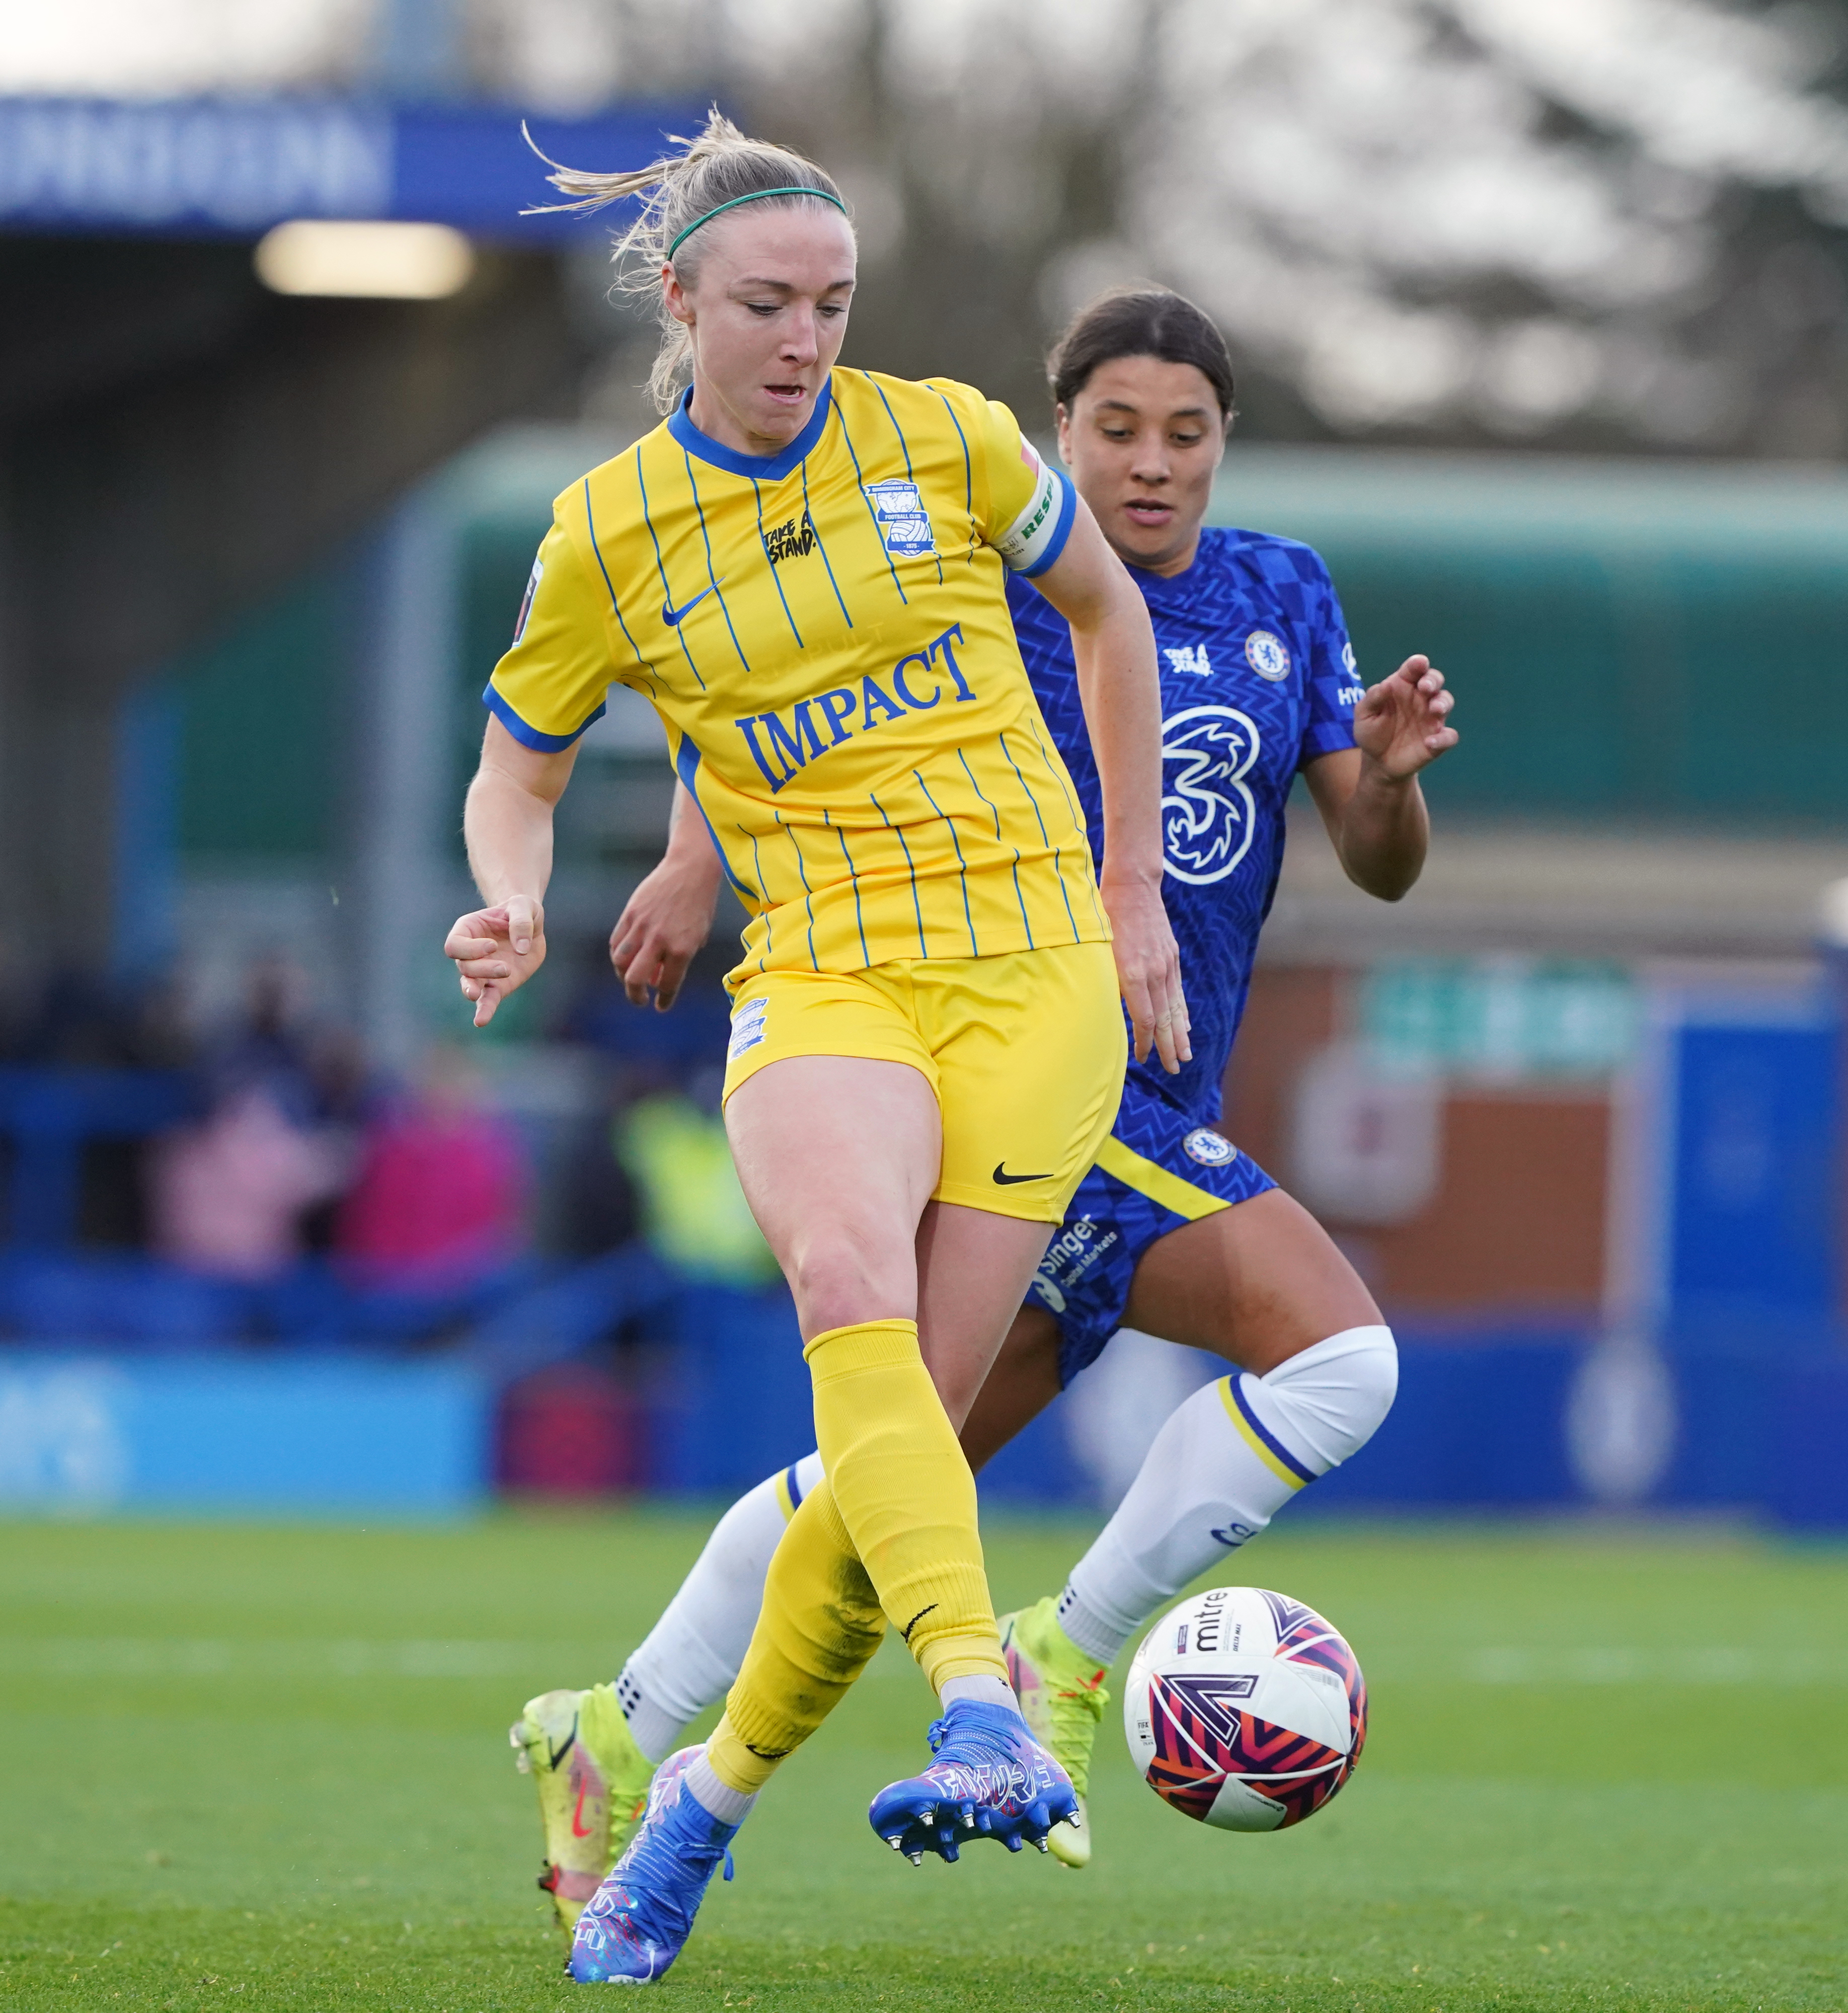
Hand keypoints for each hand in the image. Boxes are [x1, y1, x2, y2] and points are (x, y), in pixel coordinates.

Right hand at [445, 895, 546, 1028]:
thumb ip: (521, 922)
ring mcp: (482, 971)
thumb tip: (521, 948)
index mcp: (468, 930)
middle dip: (481, 970)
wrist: (531, 924)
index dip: (470, 949)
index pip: (455, 944)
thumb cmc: (521, 910)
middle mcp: (470, 953)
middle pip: (463, 967)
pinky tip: (480, 1021)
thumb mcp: (524, 906)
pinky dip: (484, 1010)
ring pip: (470, 985)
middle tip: (505, 968)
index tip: (493, 946)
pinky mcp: (498, 985)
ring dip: (476, 990)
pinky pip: (488, 1000)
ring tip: (479, 995)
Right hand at [610, 852, 720, 1008]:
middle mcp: (659, 940)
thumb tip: (657, 979)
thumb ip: (680, 959)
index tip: (661, 1006)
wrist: (690, 869)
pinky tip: (625, 959)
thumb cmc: (700, 904)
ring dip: (623, 976)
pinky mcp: (630, 914)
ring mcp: (642, 927)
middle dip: (635, 996)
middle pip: (635, 979)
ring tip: (631, 979)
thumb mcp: (698, 935)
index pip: (668, 985)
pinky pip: (616, 942)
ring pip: (620, 962)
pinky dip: (618, 956)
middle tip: (640, 1000)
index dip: (664, 1000)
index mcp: (682, 948)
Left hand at [1101, 871, 1189, 1073]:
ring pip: (1176, 1007)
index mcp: (1133, 974)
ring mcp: (1166, 965)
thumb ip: (1107, 982)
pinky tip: (1185, 1026)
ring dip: (1181, 1035)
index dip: (1145, 1042)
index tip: (1142, 1058)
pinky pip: (1178, 991)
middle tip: (1174, 1069)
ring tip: (1186, 1056)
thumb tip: (1111, 1011)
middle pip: (1166, 1019)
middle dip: (1169, 1047)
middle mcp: (1154, 973)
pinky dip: (1182, 1011)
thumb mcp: (1099, 951)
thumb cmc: (1106, 917)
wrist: (1133, 886)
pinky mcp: (1171, 957)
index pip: (1144, 1019)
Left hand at [1353, 655, 1457, 779]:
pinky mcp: (1438, 739)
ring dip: (1443, 703)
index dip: (1418, 664)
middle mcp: (1421, 698)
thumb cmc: (1371, 732)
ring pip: (1446, 702)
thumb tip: (1386, 685)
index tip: (1420, 663)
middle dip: (1433, 680)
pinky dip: (1444, 738)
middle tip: (1425, 687)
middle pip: (1434, 680)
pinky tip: (1430, 742)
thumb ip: (1373, 698)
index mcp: (1403, 686)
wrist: (1377, 762)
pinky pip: (1449, 736)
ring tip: (1435, 709)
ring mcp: (1431, 717)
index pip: (1413, 669)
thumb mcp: (1364, 714)